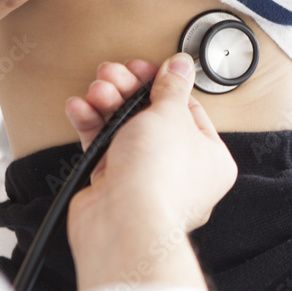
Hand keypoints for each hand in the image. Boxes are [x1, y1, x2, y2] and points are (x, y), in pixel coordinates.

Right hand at [63, 54, 236, 290]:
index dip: (163, 84)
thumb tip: (181, 66)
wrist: (123, 224)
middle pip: (153, 117)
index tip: (144, 68)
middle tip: (114, 74)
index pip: (188, 109)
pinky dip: (92, 126)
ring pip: (126, 131)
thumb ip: (172, 87)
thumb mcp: (170, 115)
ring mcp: (146, 179)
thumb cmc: (159, 178)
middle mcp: (181, 171)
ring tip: (96, 90)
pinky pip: (105, 148)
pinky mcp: (115, 186)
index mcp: (210, 157)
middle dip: (128, 92)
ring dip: (108, 104)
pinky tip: (81, 108)